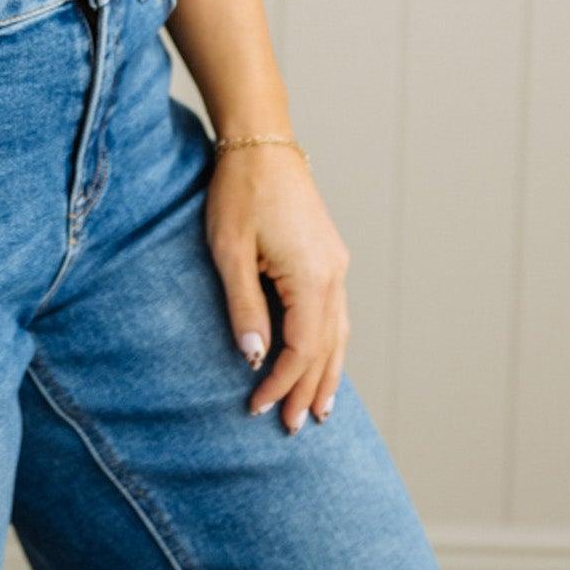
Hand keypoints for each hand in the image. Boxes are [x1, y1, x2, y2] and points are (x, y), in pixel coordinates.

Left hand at [204, 143, 350, 434]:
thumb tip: (252, 359)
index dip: (281, 383)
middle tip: (294, 428)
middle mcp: (333, 275)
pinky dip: (331, 344)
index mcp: (312, 277)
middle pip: (327, 349)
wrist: (261, 141)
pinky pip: (336, 312)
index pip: (301, 350)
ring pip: (339, 333)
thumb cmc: (240, 191)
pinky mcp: (329, 254)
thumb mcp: (230, 250)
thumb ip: (244, 306)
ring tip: (320, 409)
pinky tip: (324, 358)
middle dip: (309, 390)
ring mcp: (336, 264)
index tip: (258, 407)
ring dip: (328, 372)